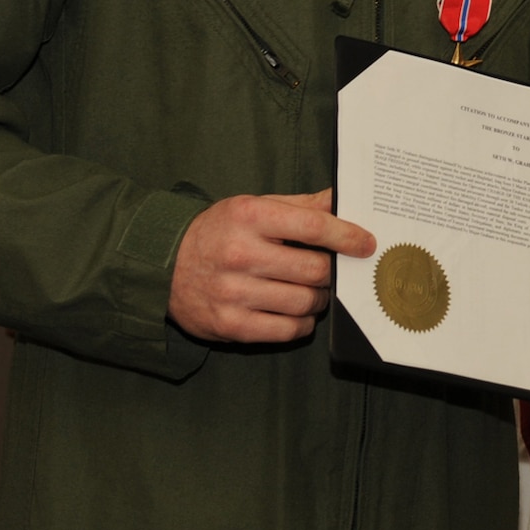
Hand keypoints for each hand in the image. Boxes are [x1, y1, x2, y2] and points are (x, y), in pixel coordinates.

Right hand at [168, 188, 375, 342]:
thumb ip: (301, 206)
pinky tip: (297, 313)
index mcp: (249, 217)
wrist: (162, 267)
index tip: (367, 244)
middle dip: (333, 272)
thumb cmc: (219, 232)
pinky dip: (301, 324)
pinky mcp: (229, 325)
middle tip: (334, 271)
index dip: (347, 236)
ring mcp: (233, 293)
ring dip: (319, 299)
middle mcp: (240, 254)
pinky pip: (286, 331)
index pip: (313, 227)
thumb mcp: (255, 207)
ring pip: (304, 303)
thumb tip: (344, 199)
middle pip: (314, 270)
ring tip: (314, 291)